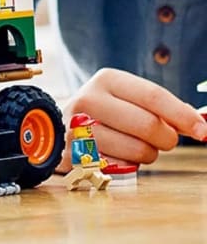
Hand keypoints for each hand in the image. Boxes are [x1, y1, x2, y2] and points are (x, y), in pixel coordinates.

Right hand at [56, 68, 206, 171]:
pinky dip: (126, 165)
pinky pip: (119, 167)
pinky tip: (115, 155)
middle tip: (163, 140)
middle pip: (148, 124)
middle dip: (166, 138)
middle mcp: (88, 99)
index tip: (202, 130)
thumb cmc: (101, 113)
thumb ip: (159, 107)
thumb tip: (199, 121)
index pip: (153, 96)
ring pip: (137, 150)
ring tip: (134, 147)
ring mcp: (77, 127)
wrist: (55, 127)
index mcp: (106, 80)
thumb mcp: (125, 98)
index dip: (182, 114)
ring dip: (147, 155)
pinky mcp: (73, 154)